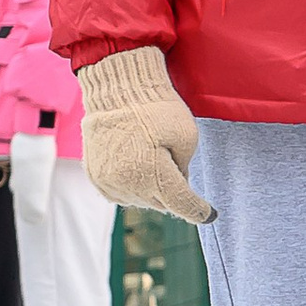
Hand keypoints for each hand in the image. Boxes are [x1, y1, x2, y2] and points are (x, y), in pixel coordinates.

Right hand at [77, 47, 215, 223]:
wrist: (116, 90)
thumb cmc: (156, 108)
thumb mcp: (187, 136)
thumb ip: (185, 168)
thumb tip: (179, 185)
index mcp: (155, 175)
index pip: (182, 204)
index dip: (199, 211)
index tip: (210, 215)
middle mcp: (129, 184)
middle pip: (162, 204)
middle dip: (173, 193)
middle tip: (174, 165)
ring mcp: (109, 182)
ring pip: (141, 200)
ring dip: (151, 190)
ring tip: (151, 158)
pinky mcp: (95, 177)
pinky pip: (120, 193)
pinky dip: (132, 186)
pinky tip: (136, 165)